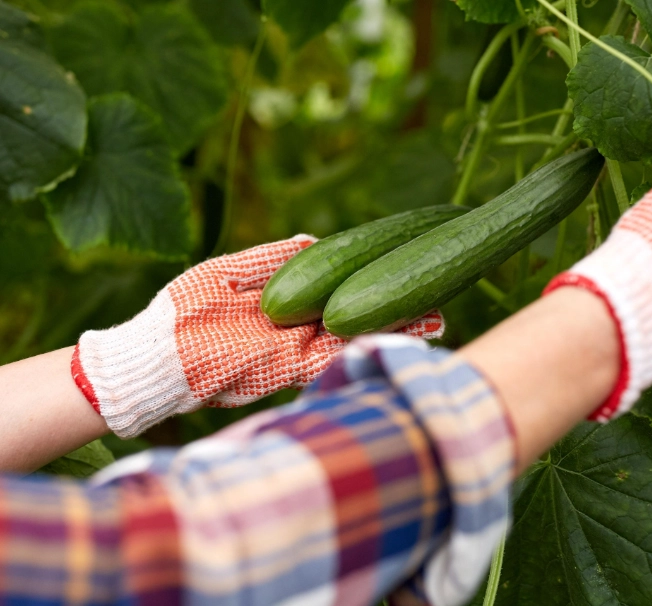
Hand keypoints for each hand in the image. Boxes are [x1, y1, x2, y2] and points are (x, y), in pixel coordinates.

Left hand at [72, 235, 443, 437]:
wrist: (153, 360)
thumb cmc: (184, 312)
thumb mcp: (230, 273)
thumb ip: (276, 259)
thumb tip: (317, 240)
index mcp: (287, 301)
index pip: (341, 289)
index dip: (374, 282)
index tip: (405, 271)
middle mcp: (297, 328)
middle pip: (355, 315)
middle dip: (397, 312)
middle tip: (437, 306)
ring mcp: (294, 351)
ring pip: (353, 338)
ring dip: (392, 331)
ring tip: (433, 321)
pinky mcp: (286, 370)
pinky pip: (334, 356)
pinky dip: (365, 347)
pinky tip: (396, 338)